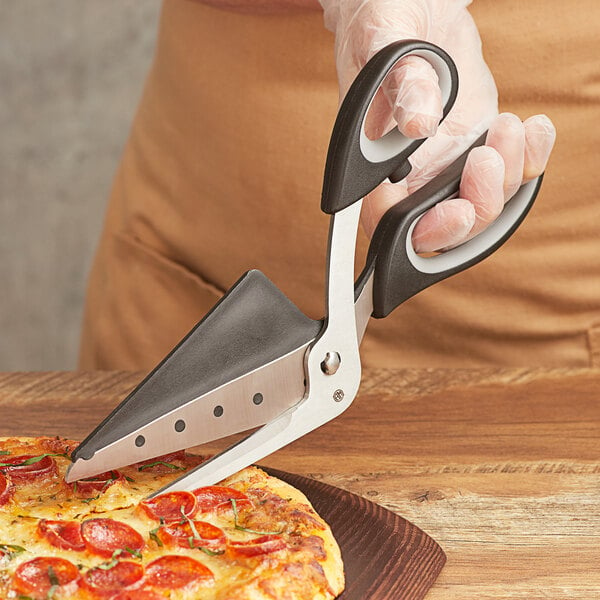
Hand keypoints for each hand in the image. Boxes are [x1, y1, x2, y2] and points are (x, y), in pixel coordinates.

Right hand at [319, 0, 555, 251]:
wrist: (413, 5)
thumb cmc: (382, 19)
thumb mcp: (384, 40)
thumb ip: (400, 83)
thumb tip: (417, 125)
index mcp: (373, 163)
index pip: (393, 225)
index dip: (426, 234)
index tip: (457, 211)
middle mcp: (409, 173)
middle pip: (448, 227)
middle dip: (479, 204)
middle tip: (488, 156)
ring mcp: (445, 162)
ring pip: (485, 204)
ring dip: (509, 174)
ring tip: (507, 126)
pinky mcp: (476, 144)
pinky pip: (511, 173)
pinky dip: (530, 158)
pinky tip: (530, 127)